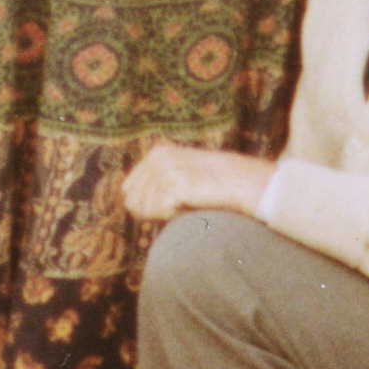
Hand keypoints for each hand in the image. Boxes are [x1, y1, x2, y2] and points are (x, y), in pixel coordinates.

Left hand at [122, 142, 272, 222]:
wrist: (240, 183)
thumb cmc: (212, 186)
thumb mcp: (179, 177)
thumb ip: (153, 185)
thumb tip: (127, 203)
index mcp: (156, 153)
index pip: (128, 191)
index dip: (147, 206)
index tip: (171, 203)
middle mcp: (157, 157)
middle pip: (133, 201)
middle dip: (153, 210)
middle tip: (181, 203)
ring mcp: (165, 169)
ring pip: (145, 209)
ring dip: (166, 213)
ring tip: (189, 201)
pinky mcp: (173, 182)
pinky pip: (158, 211)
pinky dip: (174, 215)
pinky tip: (191, 204)